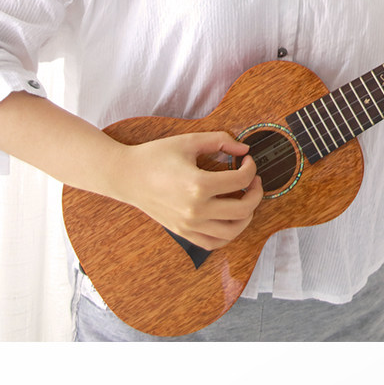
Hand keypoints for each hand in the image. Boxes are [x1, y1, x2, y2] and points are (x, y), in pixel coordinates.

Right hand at [105, 132, 262, 248]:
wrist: (127, 176)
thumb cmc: (155, 156)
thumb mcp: (189, 141)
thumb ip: (220, 141)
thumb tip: (244, 149)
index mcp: (198, 185)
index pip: (240, 180)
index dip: (251, 167)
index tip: (247, 160)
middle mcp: (196, 210)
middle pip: (243, 209)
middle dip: (256, 192)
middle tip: (254, 181)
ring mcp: (190, 225)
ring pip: (233, 231)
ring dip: (247, 216)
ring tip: (246, 200)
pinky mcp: (184, 233)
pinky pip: (214, 243)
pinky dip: (229, 234)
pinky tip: (230, 218)